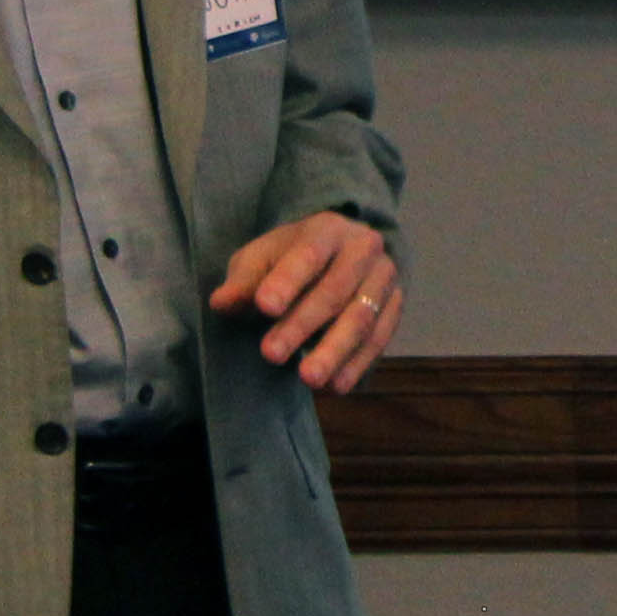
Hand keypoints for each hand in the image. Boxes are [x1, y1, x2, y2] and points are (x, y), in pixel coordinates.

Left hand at [215, 213, 401, 392]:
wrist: (339, 255)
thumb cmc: (290, 260)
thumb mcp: (261, 259)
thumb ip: (243, 281)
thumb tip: (221, 303)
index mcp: (327, 229)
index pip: (308, 254)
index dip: (287, 281)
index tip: (263, 307)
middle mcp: (364, 248)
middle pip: (335, 290)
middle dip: (302, 324)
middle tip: (271, 354)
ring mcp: (384, 278)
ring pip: (361, 318)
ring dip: (333, 351)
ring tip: (307, 379)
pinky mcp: (395, 306)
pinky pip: (379, 338)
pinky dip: (357, 364)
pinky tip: (335, 386)